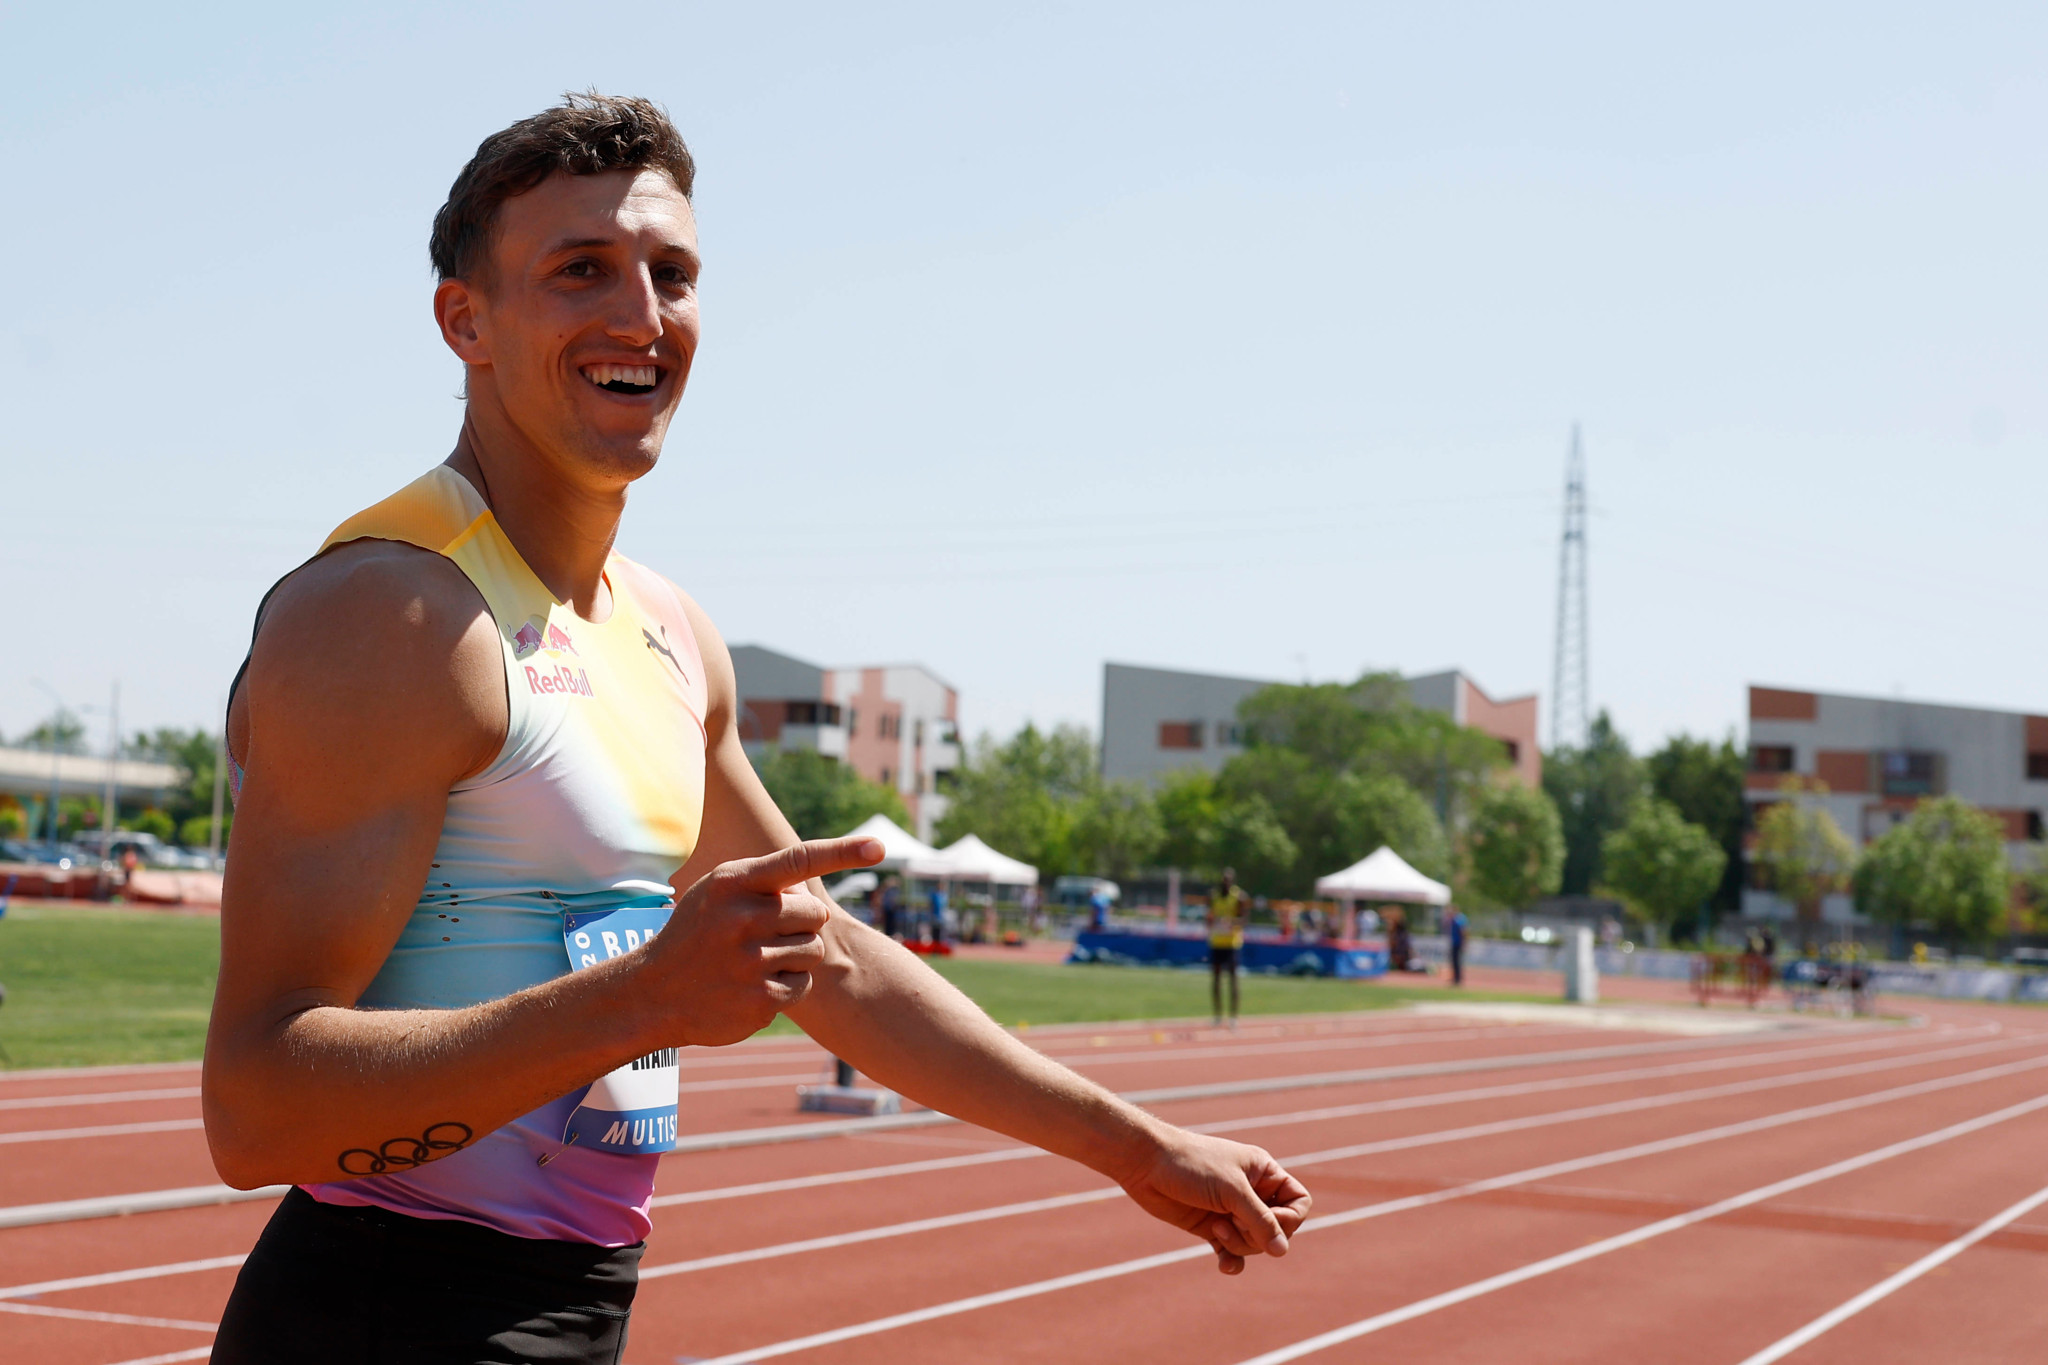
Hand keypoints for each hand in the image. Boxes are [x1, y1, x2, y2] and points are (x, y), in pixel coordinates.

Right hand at [653, 837, 880, 1046]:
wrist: (653, 992)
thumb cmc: (696, 932)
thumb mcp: (717, 892)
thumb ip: (763, 881)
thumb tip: (816, 893)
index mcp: (733, 882)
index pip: (798, 860)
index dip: (842, 852)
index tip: (879, 847)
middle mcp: (742, 918)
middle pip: (815, 914)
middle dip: (801, 924)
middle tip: (766, 933)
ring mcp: (751, 961)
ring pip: (813, 950)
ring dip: (795, 956)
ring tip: (755, 960)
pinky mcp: (761, 999)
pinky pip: (804, 985)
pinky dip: (788, 985)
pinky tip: (754, 984)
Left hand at [1117, 1129, 1311, 1274]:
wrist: (1145, 1164)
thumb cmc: (1191, 1165)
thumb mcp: (1232, 1190)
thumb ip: (1260, 1220)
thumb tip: (1281, 1251)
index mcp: (1263, 1172)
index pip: (1298, 1203)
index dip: (1289, 1220)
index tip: (1268, 1220)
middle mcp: (1251, 1191)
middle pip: (1276, 1229)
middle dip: (1256, 1234)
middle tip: (1231, 1221)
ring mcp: (1231, 1210)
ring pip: (1254, 1243)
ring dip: (1239, 1244)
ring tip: (1216, 1228)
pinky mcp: (1211, 1226)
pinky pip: (1232, 1252)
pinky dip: (1231, 1259)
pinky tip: (1224, 1266)